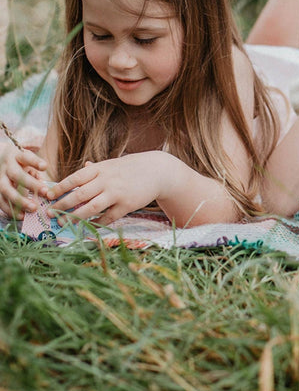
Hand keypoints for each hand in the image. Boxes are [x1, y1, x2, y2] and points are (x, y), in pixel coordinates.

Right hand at [0, 143, 48, 217]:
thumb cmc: (18, 161)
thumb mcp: (27, 159)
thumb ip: (35, 170)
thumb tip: (43, 186)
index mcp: (17, 156)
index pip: (26, 157)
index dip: (35, 162)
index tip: (45, 167)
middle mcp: (7, 166)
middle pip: (17, 175)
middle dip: (31, 184)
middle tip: (45, 192)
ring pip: (6, 189)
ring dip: (20, 200)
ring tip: (33, 208)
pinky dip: (9, 209)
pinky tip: (20, 215)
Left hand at [47, 151, 171, 225]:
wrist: (158, 171)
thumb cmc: (132, 168)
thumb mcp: (113, 164)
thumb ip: (96, 169)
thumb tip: (80, 171)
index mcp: (101, 168)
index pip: (75, 177)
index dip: (60, 187)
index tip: (48, 195)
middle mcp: (107, 180)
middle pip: (79, 194)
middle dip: (62, 205)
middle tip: (50, 213)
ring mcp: (117, 193)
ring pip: (91, 208)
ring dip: (75, 217)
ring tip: (64, 223)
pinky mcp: (127, 205)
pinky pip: (108, 217)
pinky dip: (97, 223)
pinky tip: (89, 226)